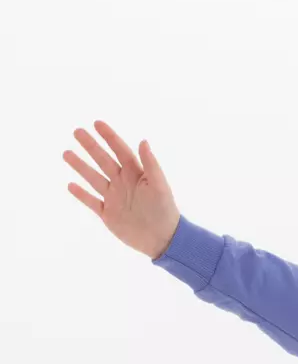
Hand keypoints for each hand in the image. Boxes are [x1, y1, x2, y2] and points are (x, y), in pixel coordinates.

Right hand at [63, 120, 180, 259]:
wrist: (162, 240)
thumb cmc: (164, 211)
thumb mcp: (159, 186)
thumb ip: (151, 164)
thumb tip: (143, 141)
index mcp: (136, 174)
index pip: (120, 151)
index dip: (110, 137)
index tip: (97, 123)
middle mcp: (123, 183)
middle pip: (103, 160)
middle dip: (90, 146)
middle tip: (77, 132)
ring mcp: (114, 198)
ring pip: (94, 178)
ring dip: (80, 166)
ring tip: (66, 153)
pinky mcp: (108, 214)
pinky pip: (92, 202)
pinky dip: (81, 195)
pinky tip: (70, 185)